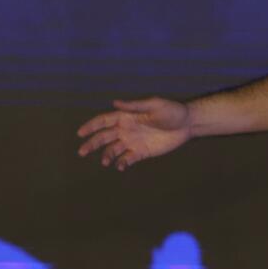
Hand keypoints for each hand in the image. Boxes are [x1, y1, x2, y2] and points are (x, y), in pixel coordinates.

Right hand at [76, 97, 190, 170]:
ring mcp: (133, 142)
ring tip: (106, 162)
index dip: (91, 126)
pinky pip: (127, 159)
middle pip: (104, 137)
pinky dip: (121, 163)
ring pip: (113, 150)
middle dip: (92, 144)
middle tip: (81, 152)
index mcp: (126, 117)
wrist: (187, 124)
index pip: (103, 121)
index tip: (80, 133)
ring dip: (107, 156)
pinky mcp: (141, 152)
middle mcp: (126, 129)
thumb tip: (114, 102)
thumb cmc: (171, 111)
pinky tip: (120, 166)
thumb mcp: (154, 105)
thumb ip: (134, 106)